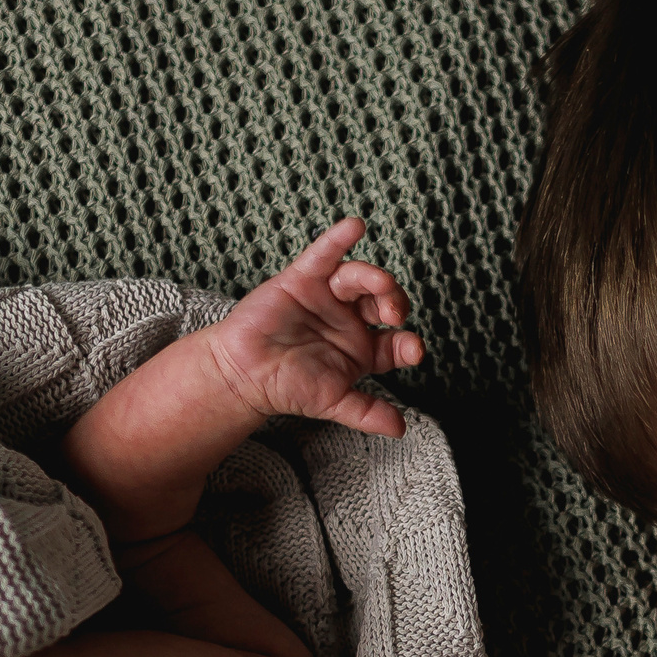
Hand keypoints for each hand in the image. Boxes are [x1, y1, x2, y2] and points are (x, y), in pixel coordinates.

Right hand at [204, 217, 421, 437]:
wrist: (243, 375)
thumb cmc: (287, 387)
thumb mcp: (333, 403)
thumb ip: (367, 413)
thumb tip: (400, 429)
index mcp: (363, 349)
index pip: (397, 342)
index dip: (408, 343)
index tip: (413, 348)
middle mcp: (350, 320)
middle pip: (384, 303)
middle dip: (395, 303)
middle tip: (394, 314)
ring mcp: (329, 297)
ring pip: (360, 279)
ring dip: (375, 279)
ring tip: (380, 286)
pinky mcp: (303, 279)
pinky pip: (324, 255)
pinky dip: (338, 240)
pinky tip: (355, 227)